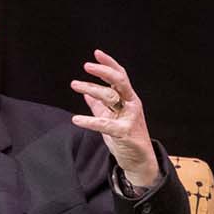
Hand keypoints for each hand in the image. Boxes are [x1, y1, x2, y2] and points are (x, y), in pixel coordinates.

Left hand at [69, 49, 161, 188]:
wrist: (139, 160)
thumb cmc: (125, 138)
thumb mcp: (111, 119)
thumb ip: (99, 106)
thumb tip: (86, 95)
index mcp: (128, 99)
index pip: (120, 76)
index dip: (109, 64)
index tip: (96, 54)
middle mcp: (131, 104)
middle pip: (119, 81)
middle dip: (104, 71)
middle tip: (86, 66)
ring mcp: (130, 117)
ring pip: (111, 98)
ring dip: (92, 89)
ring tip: (75, 84)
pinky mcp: (125, 132)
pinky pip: (105, 124)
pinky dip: (90, 121)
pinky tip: (76, 119)